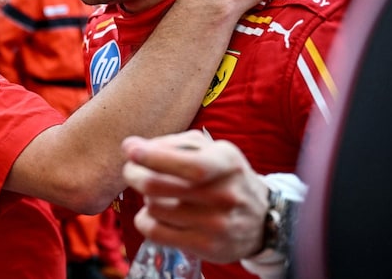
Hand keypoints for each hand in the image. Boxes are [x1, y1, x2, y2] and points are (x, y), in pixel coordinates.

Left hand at [121, 131, 267, 262]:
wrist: (262, 218)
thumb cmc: (224, 177)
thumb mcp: (211, 150)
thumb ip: (172, 144)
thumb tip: (131, 147)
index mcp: (227, 163)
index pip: (189, 164)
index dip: (153, 157)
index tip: (130, 149)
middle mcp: (225, 194)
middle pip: (158, 186)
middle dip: (134, 174)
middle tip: (132, 170)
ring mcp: (216, 224)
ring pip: (154, 208)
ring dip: (146, 198)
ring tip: (157, 194)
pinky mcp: (206, 247)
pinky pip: (155, 232)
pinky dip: (145, 220)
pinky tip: (154, 214)